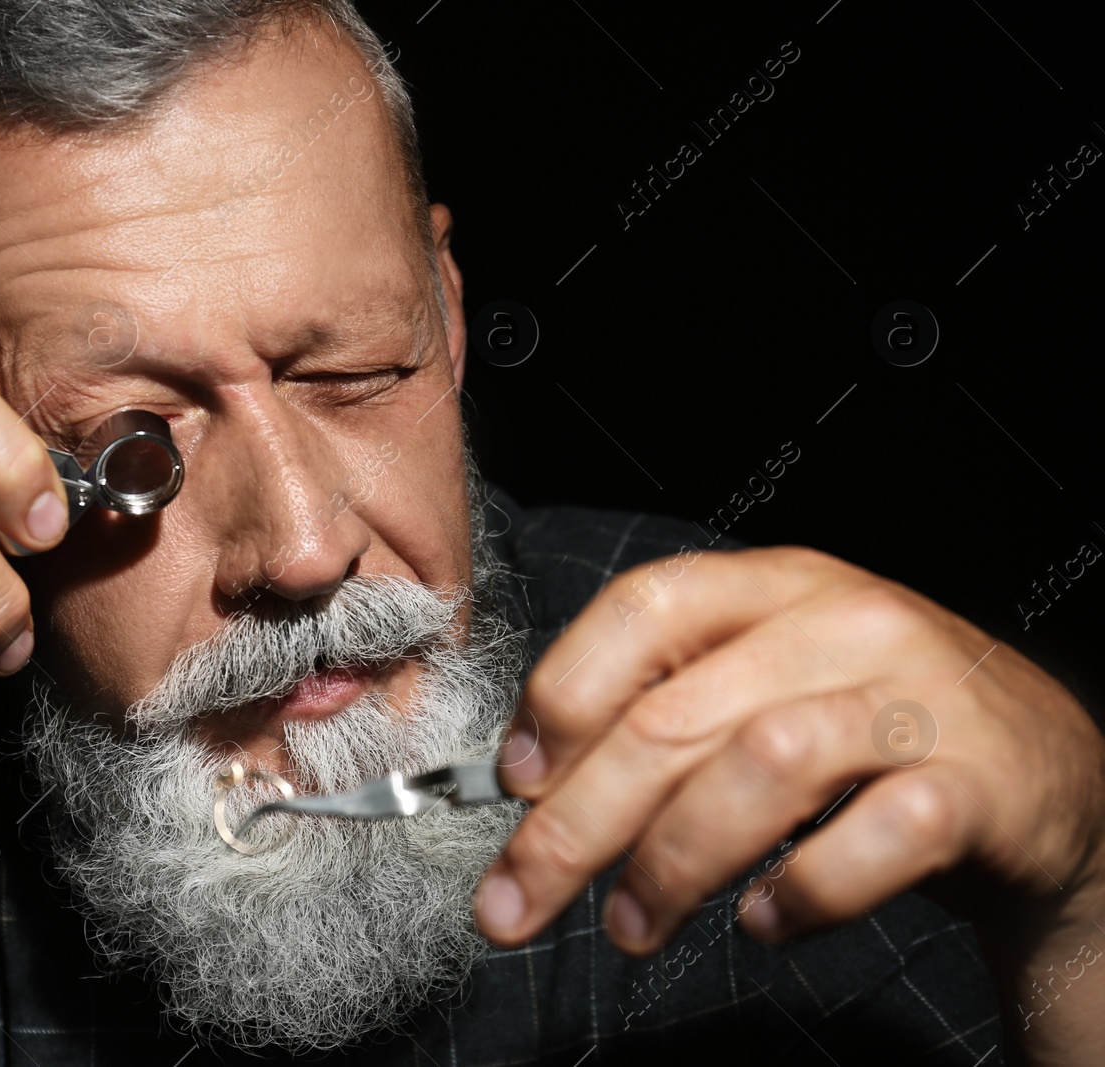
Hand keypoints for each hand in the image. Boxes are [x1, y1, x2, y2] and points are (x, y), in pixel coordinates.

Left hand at [473, 546, 1104, 960]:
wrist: (1042, 769)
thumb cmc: (867, 728)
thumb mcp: (764, 683)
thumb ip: (665, 707)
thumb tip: (532, 779)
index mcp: (773, 586)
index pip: (646, 607)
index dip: (564, 693)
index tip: (516, 782)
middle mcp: (843, 623)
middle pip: (676, 716)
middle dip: (576, 823)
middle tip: (518, 901)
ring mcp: (916, 697)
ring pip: (762, 766)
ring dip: (673, 862)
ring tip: (631, 925)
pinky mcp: (978, 782)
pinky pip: (877, 837)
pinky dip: (807, 890)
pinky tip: (767, 921)